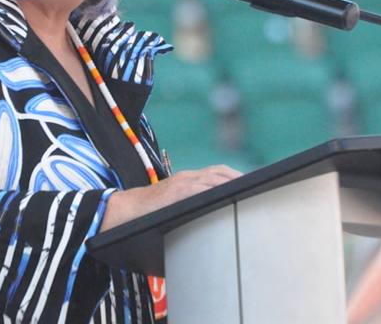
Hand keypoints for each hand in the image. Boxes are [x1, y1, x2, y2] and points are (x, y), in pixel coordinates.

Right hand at [99, 165, 242, 232]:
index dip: (232, 175)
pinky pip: (198, 188)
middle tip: (251, 185)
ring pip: (211, 177)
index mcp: (187, 179)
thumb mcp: (174, 201)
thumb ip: (190, 201)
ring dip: (229, 182)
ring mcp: (182, 183)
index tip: (245, 182)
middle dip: (236, 177)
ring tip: (243, 188)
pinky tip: (223, 194)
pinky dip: (212, 189)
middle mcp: (186, 177)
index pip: (215, 172)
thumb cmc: (151, 209)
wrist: (129, 208)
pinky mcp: (177, 192)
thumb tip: (209, 210)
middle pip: (218, 171)